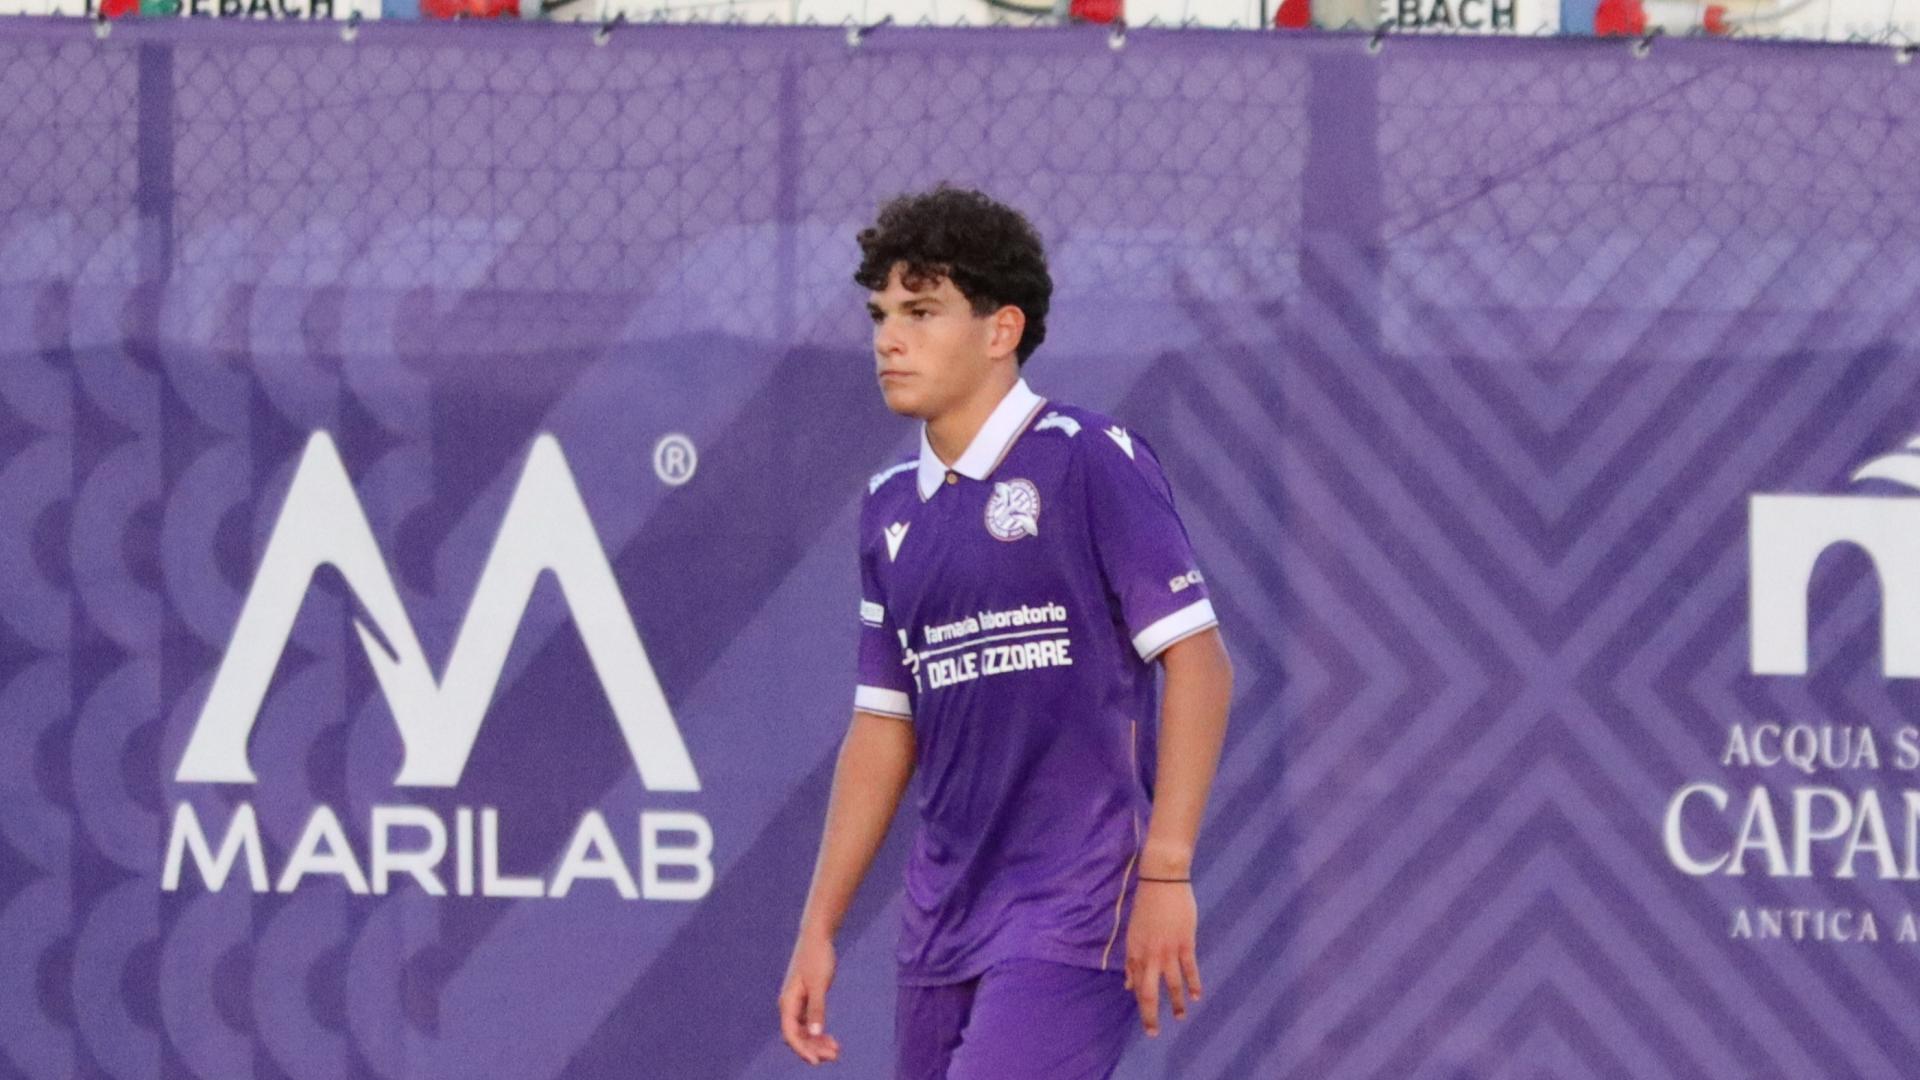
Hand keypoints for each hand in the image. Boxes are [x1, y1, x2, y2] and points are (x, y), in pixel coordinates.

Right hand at [779, 931, 840, 1065]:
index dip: (802, 1050)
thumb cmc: (817, 957)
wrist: (817, 936)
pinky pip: (808, 1023)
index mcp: (788, 1003)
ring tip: (836, 1051)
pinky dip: (818, 1033)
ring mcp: (796, 1003)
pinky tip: (831, 1039)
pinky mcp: (805, 999)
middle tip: (835, 1055)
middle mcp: (789, 1006)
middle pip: (797, 1036)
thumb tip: (816, 1033)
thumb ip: (817, 1008)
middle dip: (813, 1049)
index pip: (791, 1034)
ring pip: (803, 1032)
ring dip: (817, 1043)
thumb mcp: (819, 984)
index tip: (817, 1062)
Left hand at [1123, 880, 1202, 1037]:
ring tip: (1181, 1017)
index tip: (1146, 1020)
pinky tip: (1197, 997)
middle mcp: (1149, 954)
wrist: (1162, 881)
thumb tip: (1128, 984)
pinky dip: (1193, 984)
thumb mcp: (1133, 933)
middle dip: (1151, 1014)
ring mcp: (1168, 950)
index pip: (1136, 985)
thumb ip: (1131, 960)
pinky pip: (1189, 968)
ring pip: (1171, 984)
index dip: (1140, 1004)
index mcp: (1134, 951)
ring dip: (1176, 1003)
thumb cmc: (1146, 905)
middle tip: (1153, 1033)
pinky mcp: (1185, 943)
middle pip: (1149, 991)